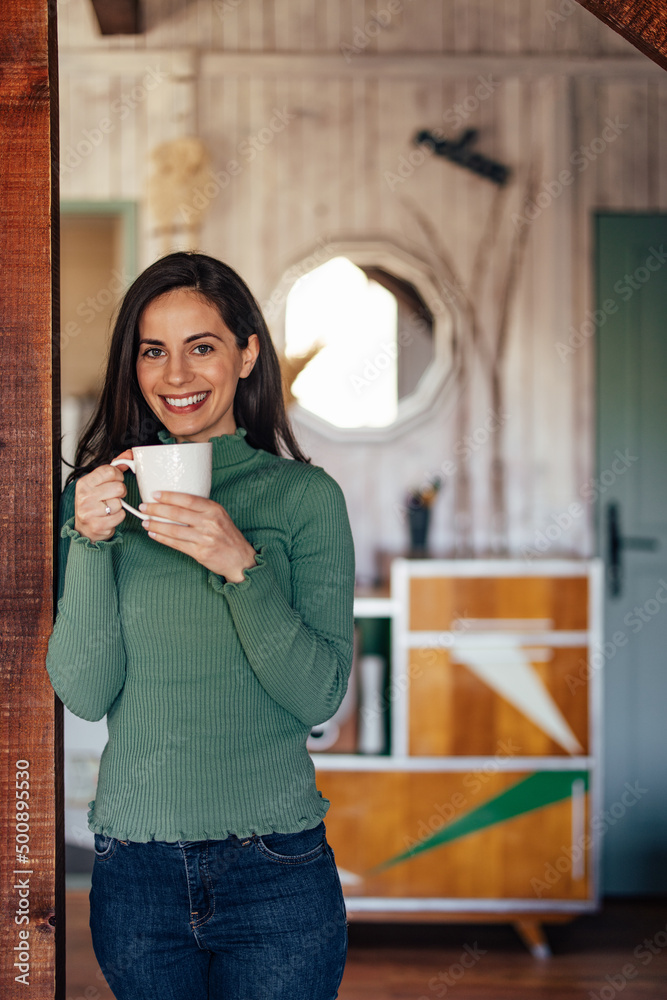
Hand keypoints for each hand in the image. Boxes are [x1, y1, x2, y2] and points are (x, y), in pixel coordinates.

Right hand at [73, 451, 131, 541]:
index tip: (115, 480)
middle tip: (114, 496)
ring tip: (109, 507)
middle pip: (118, 487)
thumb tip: (129, 455)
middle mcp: (84, 496)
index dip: (118, 476)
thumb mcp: (99, 483)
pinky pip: (120, 515)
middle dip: (120, 492)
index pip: (110, 471)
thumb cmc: (93, 503)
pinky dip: (119, 516)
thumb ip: (114, 467)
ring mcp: (89, 512)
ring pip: (119, 503)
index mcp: (84, 482)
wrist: (84, 528)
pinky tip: (110, 516)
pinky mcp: (97, 525)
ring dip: (119, 506)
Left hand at [138, 492, 256, 581]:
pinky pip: (176, 544)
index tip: (154, 494)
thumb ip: (201, 509)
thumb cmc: (227, 535)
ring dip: (155, 525)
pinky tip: (153, 534)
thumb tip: (174, 502)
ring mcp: (204, 538)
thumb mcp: (220, 516)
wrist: (240, 559)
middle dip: (156, 510)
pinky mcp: (200, 552)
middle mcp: (209, 522)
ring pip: (173, 529)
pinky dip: (162, 538)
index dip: (169, 496)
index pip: (187, 499)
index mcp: (214, 509)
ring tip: (144, 521)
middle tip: (143, 507)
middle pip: (177, 513)